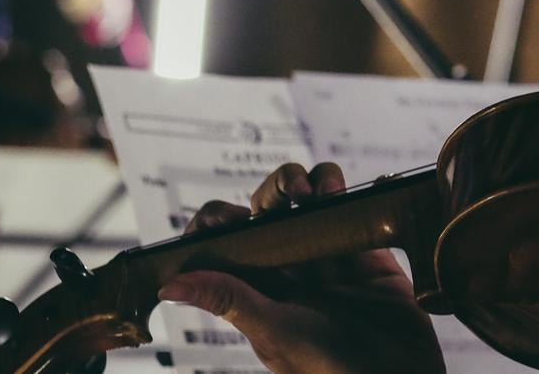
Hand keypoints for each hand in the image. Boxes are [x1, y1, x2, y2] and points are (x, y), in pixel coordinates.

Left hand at [157, 162, 444, 373]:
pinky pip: (354, 212)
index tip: (227, 215)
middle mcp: (290, 270)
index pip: (223, 245)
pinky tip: (349, 188)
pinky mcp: (368, 255)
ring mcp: (328, 259)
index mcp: (258, 289)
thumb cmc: (332, 372)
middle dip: (277, 189)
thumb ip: (230, 301)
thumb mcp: (276, 334)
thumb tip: (170, 286)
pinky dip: (352, 192)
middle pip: (269, 211)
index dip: (217, 222)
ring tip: (322, 187)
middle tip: (294, 190)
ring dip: (314, 183)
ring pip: (311, 203)